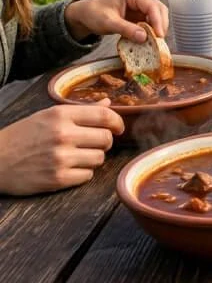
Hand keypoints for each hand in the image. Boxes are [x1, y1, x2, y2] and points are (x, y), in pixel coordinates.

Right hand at [0, 102, 123, 194]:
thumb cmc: (22, 135)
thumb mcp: (49, 115)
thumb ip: (81, 110)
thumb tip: (108, 102)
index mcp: (62, 115)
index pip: (105, 115)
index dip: (117, 122)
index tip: (118, 127)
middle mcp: (63, 135)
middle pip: (106, 138)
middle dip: (105, 142)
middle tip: (96, 143)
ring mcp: (60, 158)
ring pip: (99, 158)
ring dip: (94, 158)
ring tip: (80, 156)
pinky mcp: (56, 179)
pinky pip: (87, 176)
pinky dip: (83, 173)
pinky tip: (71, 168)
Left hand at [64, 0, 168, 42]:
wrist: (84, 14)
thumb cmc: (93, 13)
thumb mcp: (108, 22)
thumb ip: (126, 29)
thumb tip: (144, 38)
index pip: (152, 6)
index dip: (158, 21)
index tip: (159, 36)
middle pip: (159, 9)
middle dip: (161, 25)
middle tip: (160, 41)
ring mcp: (140, 6)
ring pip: (157, 16)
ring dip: (158, 28)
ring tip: (155, 42)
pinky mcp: (139, 15)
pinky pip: (150, 22)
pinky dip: (151, 31)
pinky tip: (148, 40)